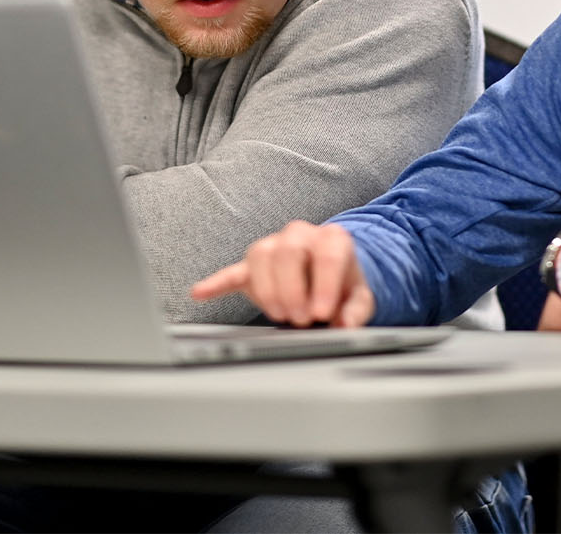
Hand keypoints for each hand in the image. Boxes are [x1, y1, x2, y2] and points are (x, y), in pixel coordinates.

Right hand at [191, 220, 375, 327]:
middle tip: (301, 319)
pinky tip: (200, 293)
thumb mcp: (360, 298)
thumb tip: (346, 324)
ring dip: (267, 289)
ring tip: (279, 315)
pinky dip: (216, 283)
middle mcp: (301, 235)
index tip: (323, 313)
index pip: (327, 254)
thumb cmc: (344, 284)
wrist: (331, 273)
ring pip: (259, 254)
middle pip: (288, 250)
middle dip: (292, 289)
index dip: (324, 284)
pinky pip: (233, 271)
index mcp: (332, 239)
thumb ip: (356, 310)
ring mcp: (274, 246)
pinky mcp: (253, 265)